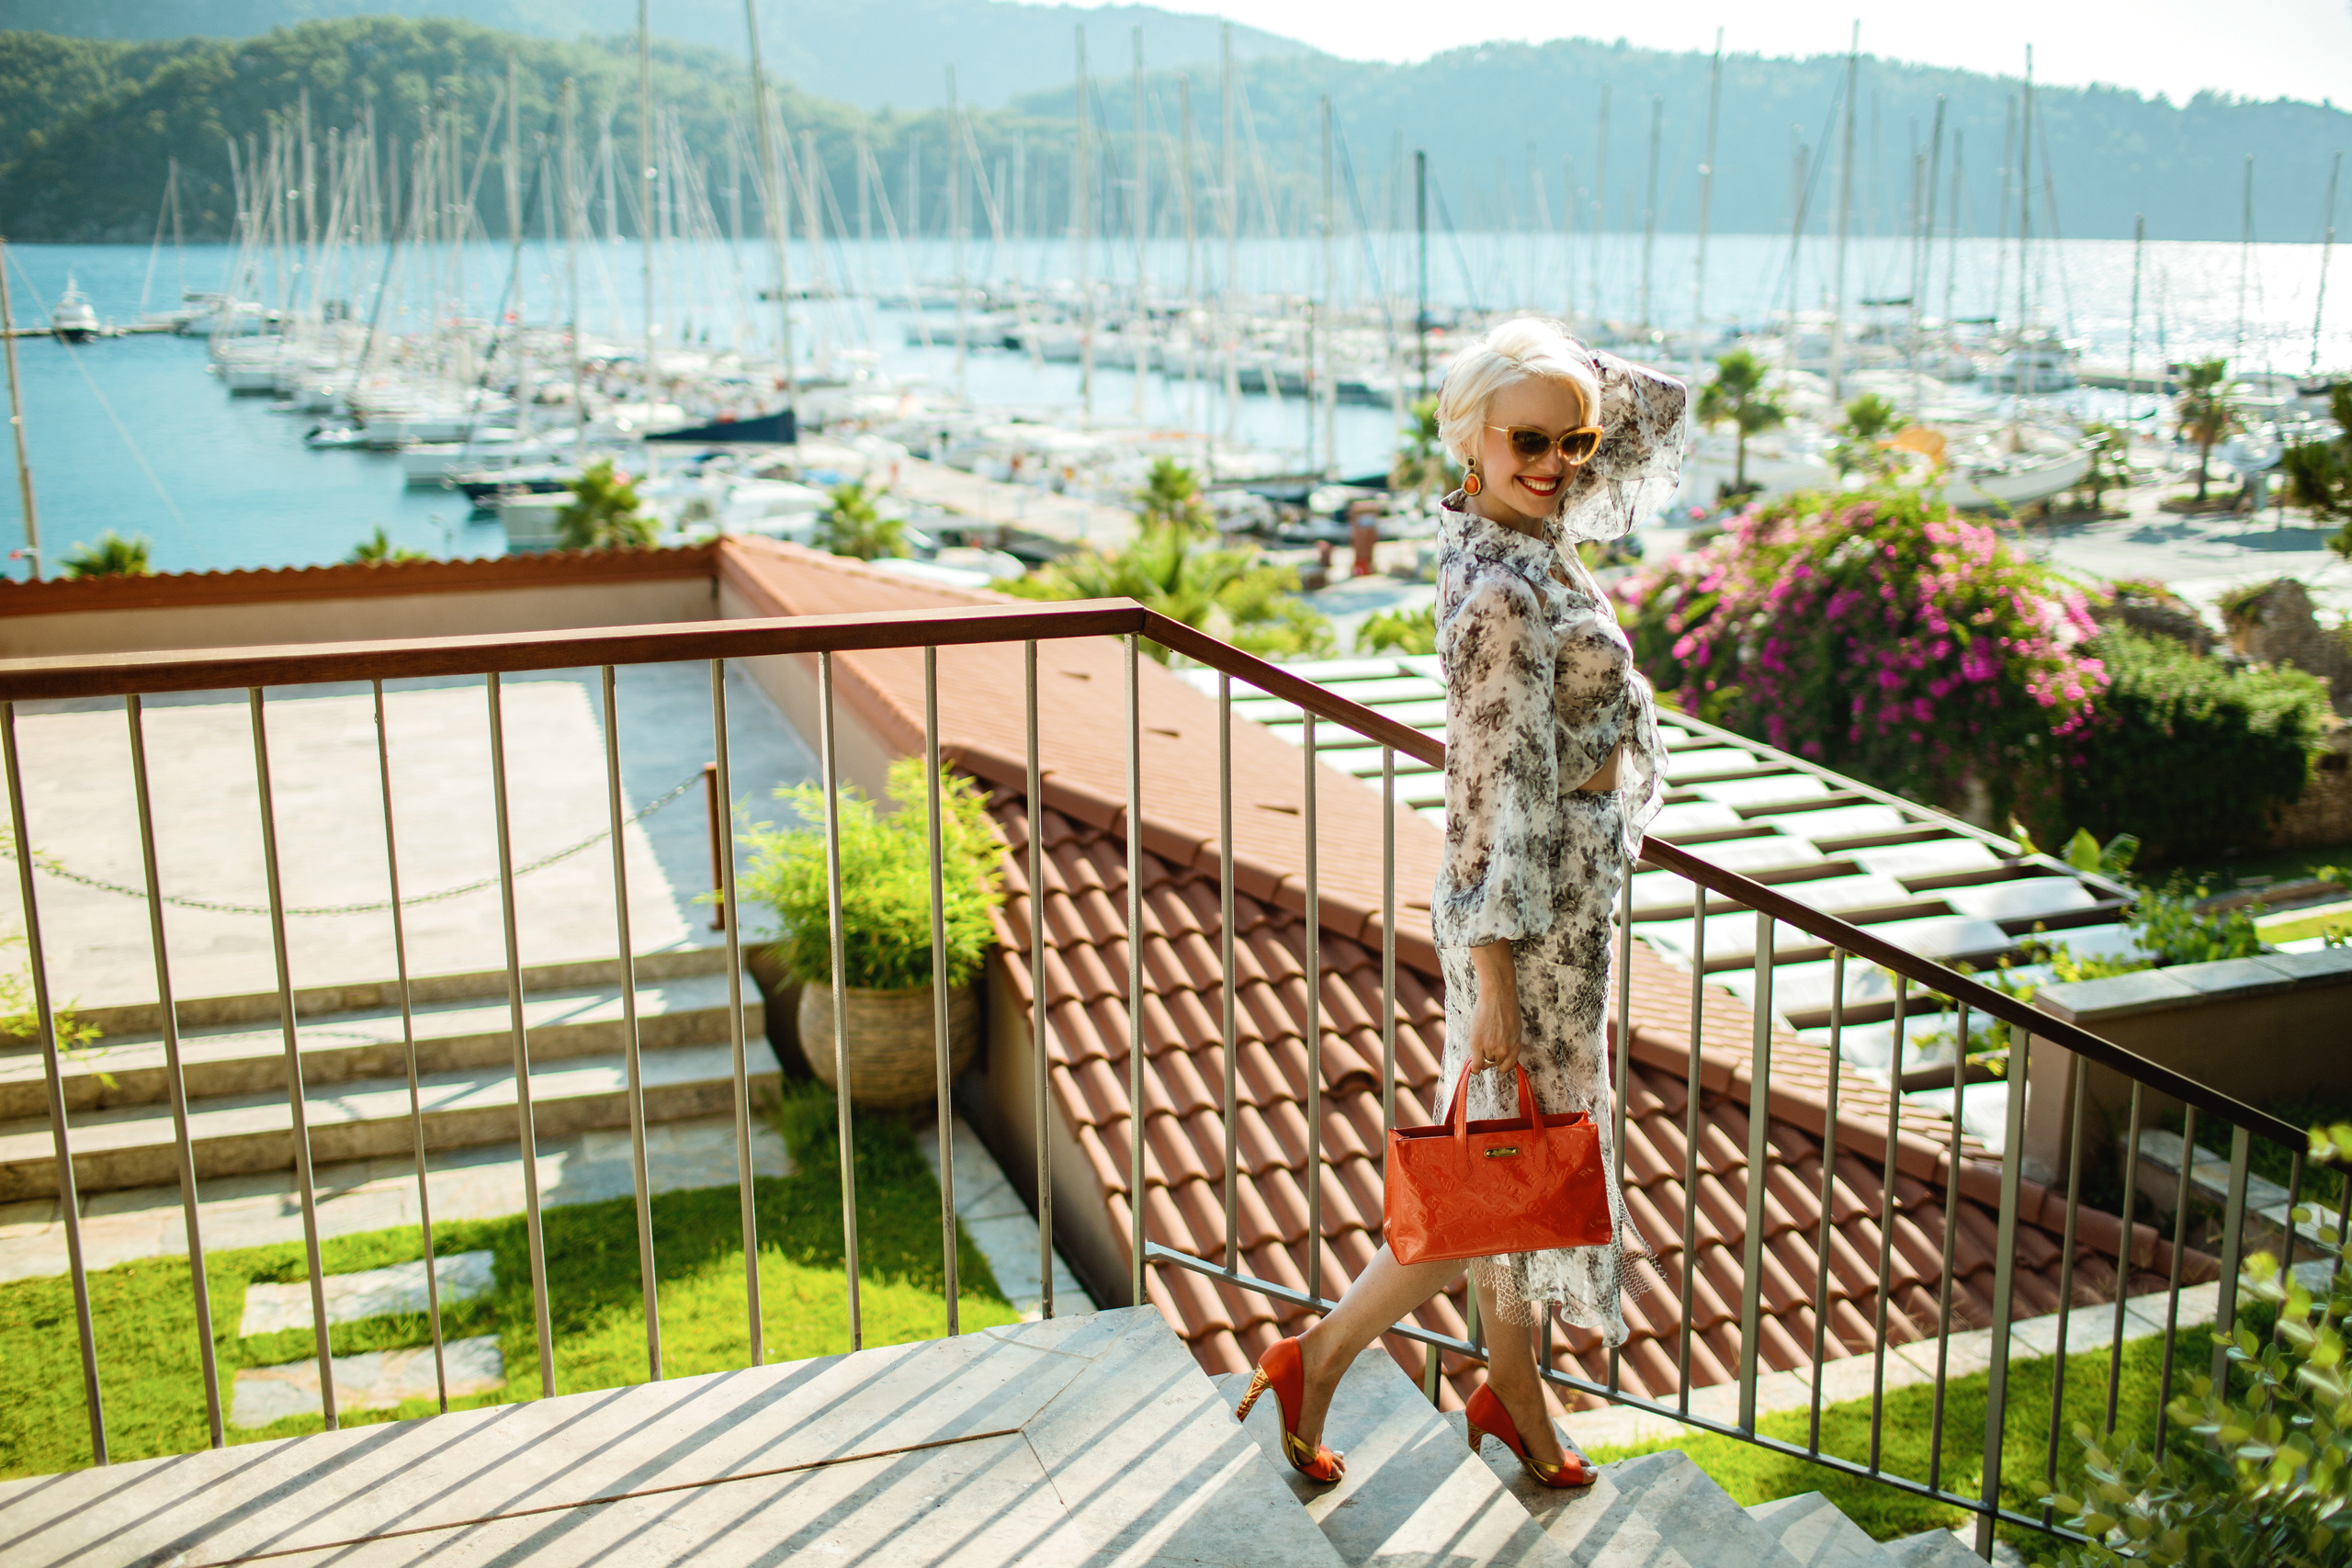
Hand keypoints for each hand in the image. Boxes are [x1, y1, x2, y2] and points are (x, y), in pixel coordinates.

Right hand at [1466, 940, 1521, 1076]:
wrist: (1498, 995)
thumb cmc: (1506, 1006)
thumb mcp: (1514, 1027)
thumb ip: (1509, 1042)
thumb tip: (1501, 1052)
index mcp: (1516, 1046)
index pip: (1508, 1066)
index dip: (1500, 1063)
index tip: (1495, 1059)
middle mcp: (1505, 1050)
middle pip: (1495, 1064)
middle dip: (1490, 1057)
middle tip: (1485, 1045)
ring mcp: (1491, 1048)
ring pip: (1484, 1062)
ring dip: (1481, 1055)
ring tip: (1480, 1040)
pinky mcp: (1478, 1044)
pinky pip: (1476, 1064)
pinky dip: (1473, 1067)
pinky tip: (1472, 1065)